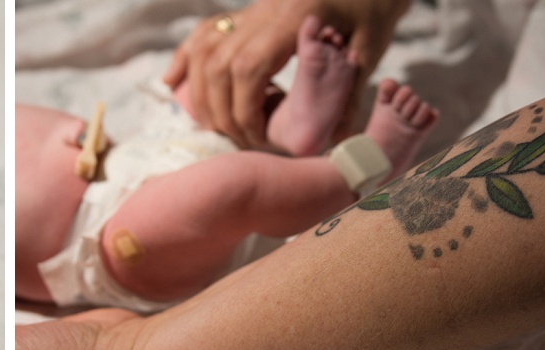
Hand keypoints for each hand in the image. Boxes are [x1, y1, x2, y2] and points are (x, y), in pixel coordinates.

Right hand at [163, 0, 409, 148]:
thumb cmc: (372, 8)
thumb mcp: (369, 48)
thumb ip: (349, 93)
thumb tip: (336, 141)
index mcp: (293, 18)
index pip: (248, 68)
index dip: (244, 109)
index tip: (256, 136)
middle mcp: (262, 11)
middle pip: (219, 65)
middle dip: (221, 110)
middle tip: (239, 138)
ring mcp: (249, 11)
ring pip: (204, 52)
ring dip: (200, 93)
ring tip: (213, 124)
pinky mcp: (244, 12)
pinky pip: (202, 34)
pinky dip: (184, 59)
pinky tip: (172, 82)